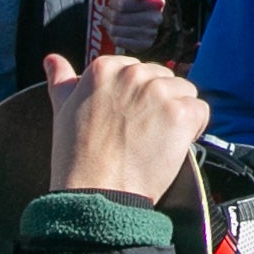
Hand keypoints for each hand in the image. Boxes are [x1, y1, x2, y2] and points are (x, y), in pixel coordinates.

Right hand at [43, 51, 205, 197]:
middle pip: (164, 79)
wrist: (96, 193)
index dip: (138, 98)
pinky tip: (172, 146)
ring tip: (155, 141)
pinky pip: (200, 112)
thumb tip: (52, 61)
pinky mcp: (180, 112)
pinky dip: (194, 129)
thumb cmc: (77, 158)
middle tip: (141, 134)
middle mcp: (132, 73)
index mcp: (104, 68)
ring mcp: (158, 92)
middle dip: (159, 104)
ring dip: (177, 116)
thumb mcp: (62, 111)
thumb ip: (62, 81)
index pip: (139, 70)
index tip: (127, 120)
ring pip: (185, 93)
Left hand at [107, 0, 167, 56]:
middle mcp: (155, 19)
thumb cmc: (143, 2)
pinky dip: (112, 35)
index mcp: (155, 2)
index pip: (122, 5)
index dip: (113, 3)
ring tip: (106, 19)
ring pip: (115, 30)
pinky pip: (118, 41)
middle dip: (107, 13)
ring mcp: (150, 34)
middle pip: (117, 18)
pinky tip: (113, 30)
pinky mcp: (144, 45)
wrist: (153, 21)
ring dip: (107, 24)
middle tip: (105, 10)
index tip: (112, 2)